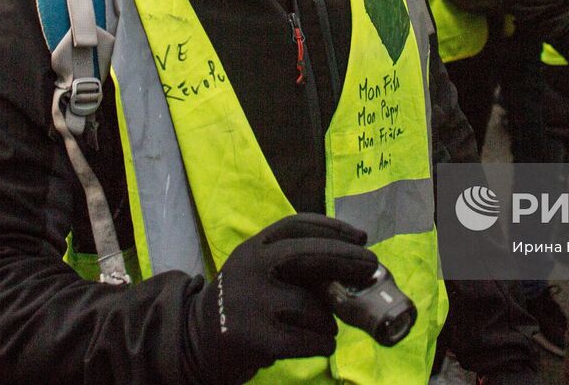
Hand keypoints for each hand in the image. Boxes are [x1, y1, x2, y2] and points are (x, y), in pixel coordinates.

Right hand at [193, 213, 376, 384]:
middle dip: (345, 258)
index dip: (332, 227)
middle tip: (371, 265)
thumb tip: (351, 262)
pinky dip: (324, 342)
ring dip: (330, 318)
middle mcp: (249, 268)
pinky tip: (324, 344)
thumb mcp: (259, 271)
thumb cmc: (244, 304)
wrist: (197, 342)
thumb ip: (293, 264)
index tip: (361, 237)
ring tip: (328, 325)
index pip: (296, 225)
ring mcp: (250, 303)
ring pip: (312, 307)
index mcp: (253, 248)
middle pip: (307, 255)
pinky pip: (307, 340)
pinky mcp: (254, 338)